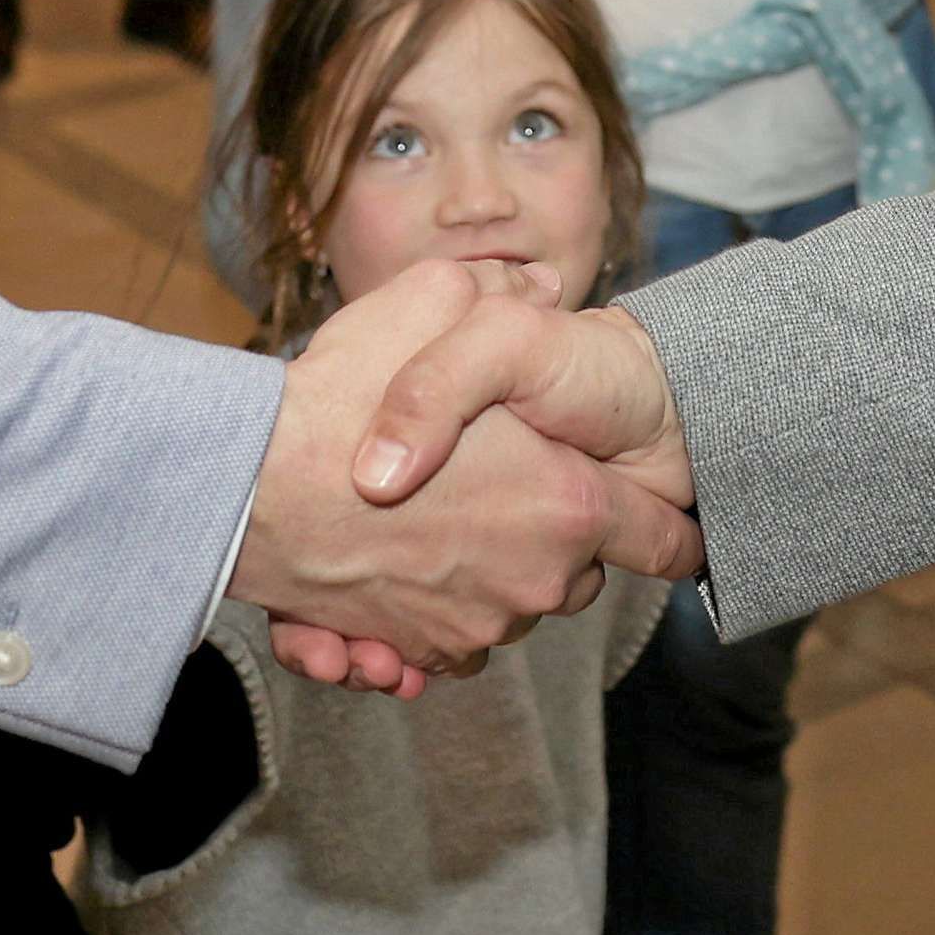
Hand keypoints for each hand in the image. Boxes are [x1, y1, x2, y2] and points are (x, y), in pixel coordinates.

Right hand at [237, 262, 695, 694]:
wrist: (246, 491)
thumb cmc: (341, 401)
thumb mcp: (431, 303)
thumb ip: (498, 289)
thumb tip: (535, 281)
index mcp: (566, 504)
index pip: (661, 541)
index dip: (676, 533)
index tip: (687, 534)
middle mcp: (535, 580)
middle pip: (576, 574)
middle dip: (552, 536)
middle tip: (503, 487)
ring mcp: (477, 624)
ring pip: (512, 603)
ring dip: (488, 572)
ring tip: (439, 524)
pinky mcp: (419, 652)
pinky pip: (450, 640)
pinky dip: (434, 614)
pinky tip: (399, 570)